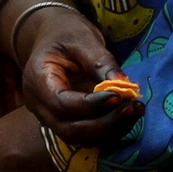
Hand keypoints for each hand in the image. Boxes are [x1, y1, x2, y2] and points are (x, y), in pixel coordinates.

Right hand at [9, 4, 143, 149]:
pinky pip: (85, 135)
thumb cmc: (66, 33)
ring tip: (135, 111)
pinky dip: (107, 131)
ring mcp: (49, 117)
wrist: (53, 38)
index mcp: (37, 79)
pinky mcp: (64, 122)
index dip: (91, 105)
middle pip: (69, 129)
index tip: (119, 95)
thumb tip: (124, 84)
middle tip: (134, 108)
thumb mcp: (83, 39)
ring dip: (110, 130)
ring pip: (78, 137)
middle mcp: (39, 105)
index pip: (62, 103)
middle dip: (105, 124)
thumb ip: (100, 61)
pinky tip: (127, 116)